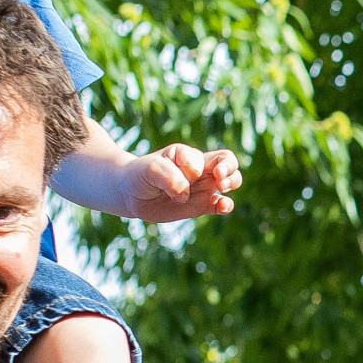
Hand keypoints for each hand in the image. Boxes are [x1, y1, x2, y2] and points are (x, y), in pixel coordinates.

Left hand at [114, 145, 242, 223]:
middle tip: (219, 178)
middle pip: (228, 161)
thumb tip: (185, 195)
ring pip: (231, 181)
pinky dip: (226, 206)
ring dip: (232, 182)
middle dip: (229, 168)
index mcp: (188, 156)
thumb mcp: (151, 169)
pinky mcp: (201, 206)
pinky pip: (221, 205)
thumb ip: (170, 177)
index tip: (179, 174)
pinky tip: (223, 207)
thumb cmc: (141, 175)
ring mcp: (202, 188)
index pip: (201, 156)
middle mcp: (199, 169)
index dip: (193, 167)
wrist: (130, 193)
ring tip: (221, 189)